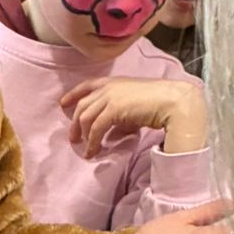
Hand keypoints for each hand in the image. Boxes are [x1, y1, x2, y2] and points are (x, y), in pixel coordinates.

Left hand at [60, 77, 207, 157]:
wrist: (171, 101)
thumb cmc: (156, 103)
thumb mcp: (132, 105)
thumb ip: (118, 114)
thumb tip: (110, 131)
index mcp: (113, 82)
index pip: (86, 85)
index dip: (73, 94)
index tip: (63, 102)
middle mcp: (108, 88)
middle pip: (82, 106)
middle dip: (74, 123)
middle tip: (73, 138)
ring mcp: (109, 97)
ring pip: (85, 118)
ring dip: (83, 135)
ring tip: (86, 149)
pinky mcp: (113, 110)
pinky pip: (95, 128)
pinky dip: (92, 142)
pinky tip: (93, 152)